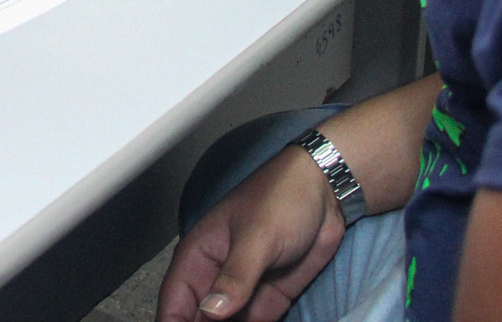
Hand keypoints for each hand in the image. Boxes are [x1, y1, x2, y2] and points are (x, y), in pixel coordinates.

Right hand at [158, 144, 341, 321]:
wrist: (327, 193)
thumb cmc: (282, 198)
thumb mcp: (257, 237)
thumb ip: (234, 277)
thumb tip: (210, 313)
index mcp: (199, 256)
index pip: (174, 304)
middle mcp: (216, 278)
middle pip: (199, 320)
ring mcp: (243, 291)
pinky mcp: (269, 299)